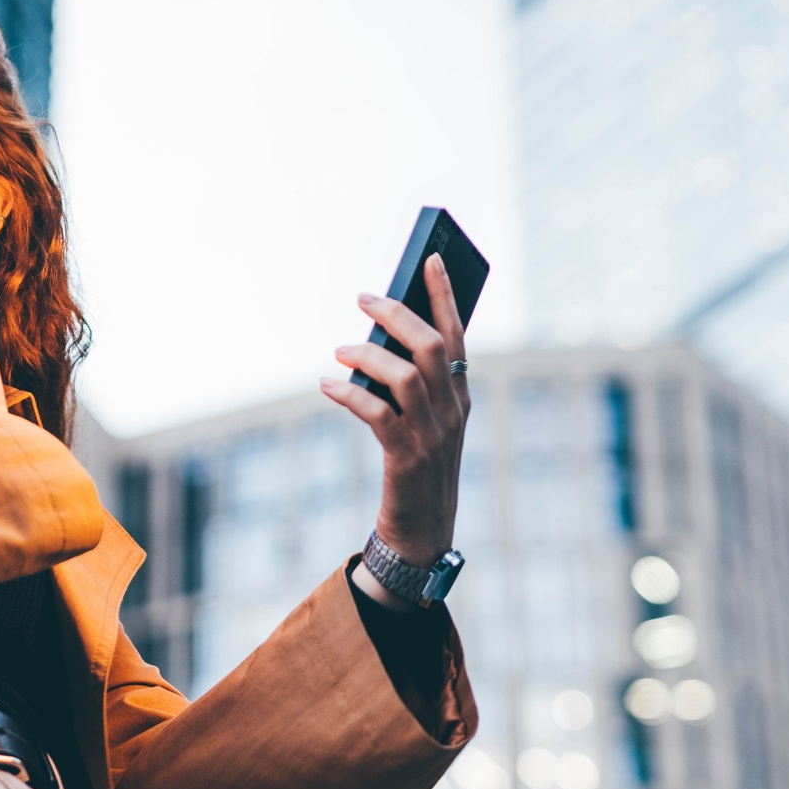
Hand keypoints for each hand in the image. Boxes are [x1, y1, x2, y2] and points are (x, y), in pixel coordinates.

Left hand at [320, 253, 468, 606]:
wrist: (423, 529)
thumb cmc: (418, 465)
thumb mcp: (425, 420)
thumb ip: (412, 381)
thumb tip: (375, 337)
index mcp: (461, 396)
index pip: (457, 333)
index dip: (444, 294)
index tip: (428, 258)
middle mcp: (453, 410)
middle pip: (431, 346)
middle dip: (397, 314)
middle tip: (364, 299)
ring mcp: (433, 434)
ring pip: (405, 375)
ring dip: (368, 355)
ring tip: (340, 350)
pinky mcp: (406, 457)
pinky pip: (376, 413)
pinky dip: (349, 394)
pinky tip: (327, 386)